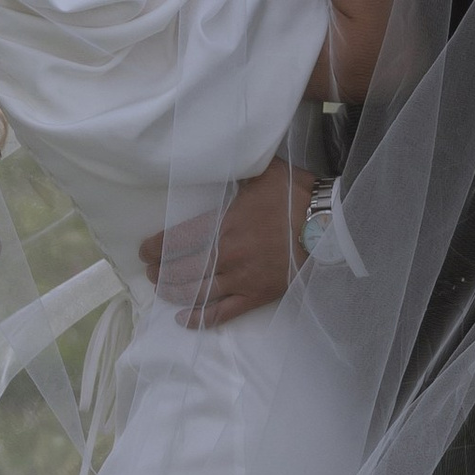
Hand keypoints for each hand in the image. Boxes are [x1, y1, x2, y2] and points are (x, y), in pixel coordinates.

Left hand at [139, 163, 313, 326]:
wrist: (330, 225)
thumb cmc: (297, 195)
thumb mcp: (263, 171)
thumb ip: (236, 169)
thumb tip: (218, 154)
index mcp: (224, 224)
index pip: (177, 240)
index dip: (155, 248)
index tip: (143, 251)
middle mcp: (228, 255)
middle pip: (182, 270)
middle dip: (160, 272)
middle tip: (150, 271)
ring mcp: (243, 279)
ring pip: (198, 292)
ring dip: (174, 292)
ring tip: (162, 290)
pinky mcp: (258, 296)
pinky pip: (223, 313)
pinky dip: (200, 319)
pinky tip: (183, 319)